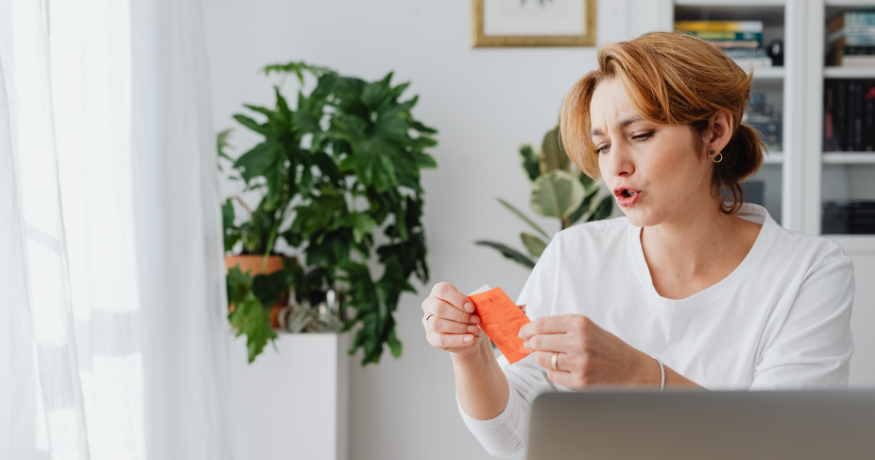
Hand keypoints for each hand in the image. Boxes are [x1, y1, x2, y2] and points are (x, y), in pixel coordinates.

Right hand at [421, 282, 482, 356]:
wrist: (469, 334)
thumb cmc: (469, 315)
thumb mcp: (472, 305)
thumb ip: (473, 302)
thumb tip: (481, 301)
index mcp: (438, 292)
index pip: (442, 290)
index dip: (458, 299)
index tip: (471, 307)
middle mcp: (429, 305)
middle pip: (439, 308)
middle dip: (461, 315)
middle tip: (476, 320)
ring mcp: (428, 322)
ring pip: (438, 324)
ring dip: (460, 327)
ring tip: (474, 329)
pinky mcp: (431, 338)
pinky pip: (442, 340)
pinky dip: (458, 339)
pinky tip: (470, 339)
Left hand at [519, 314, 658, 389]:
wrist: (633, 369)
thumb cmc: (609, 348)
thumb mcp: (589, 328)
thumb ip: (563, 328)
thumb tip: (533, 331)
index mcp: (580, 324)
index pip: (542, 324)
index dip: (528, 328)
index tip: (522, 332)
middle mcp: (579, 342)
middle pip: (539, 342)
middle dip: (530, 343)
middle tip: (528, 344)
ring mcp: (579, 363)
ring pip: (543, 360)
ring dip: (541, 358)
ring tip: (550, 356)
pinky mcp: (579, 381)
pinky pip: (552, 375)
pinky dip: (553, 372)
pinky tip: (563, 368)